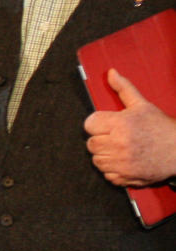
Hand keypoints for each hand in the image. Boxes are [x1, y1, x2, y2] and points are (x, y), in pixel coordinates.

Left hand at [84, 68, 175, 185]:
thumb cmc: (161, 127)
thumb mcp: (143, 105)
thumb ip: (124, 89)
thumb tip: (110, 73)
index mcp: (121, 124)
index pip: (89, 124)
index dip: (97, 124)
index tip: (107, 125)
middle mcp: (119, 144)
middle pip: (91, 143)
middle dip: (101, 139)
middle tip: (115, 137)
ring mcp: (122, 162)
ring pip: (96, 160)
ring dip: (105, 155)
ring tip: (120, 149)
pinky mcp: (126, 177)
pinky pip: (107, 175)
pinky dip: (113, 170)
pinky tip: (124, 161)